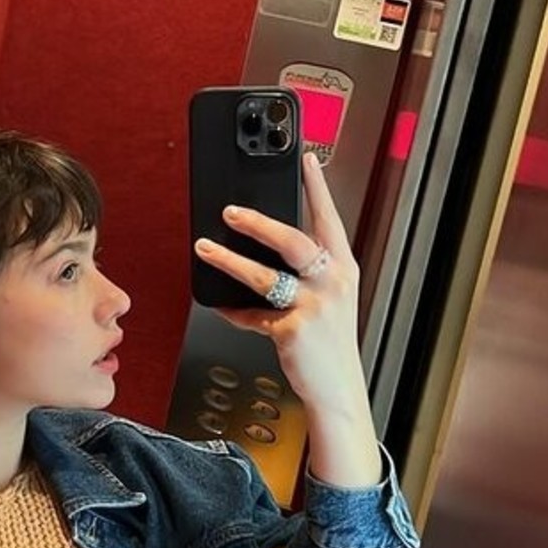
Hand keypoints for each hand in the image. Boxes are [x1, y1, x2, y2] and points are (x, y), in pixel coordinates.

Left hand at [194, 155, 380, 484]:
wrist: (336, 390)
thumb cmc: (328, 342)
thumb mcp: (328, 298)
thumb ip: (305, 271)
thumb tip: (263, 242)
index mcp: (342, 268)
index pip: (329, 218)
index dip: (317, 187)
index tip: (305, 158)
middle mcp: (332, 283)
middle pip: (294, 241)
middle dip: (259, 222)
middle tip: (230, 210)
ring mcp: (313, 307)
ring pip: (265, 276)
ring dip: (229, 260)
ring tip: (205, 247)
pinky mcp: (292, 331)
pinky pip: (252, 314)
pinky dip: (233, 310)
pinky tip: (220, 304)